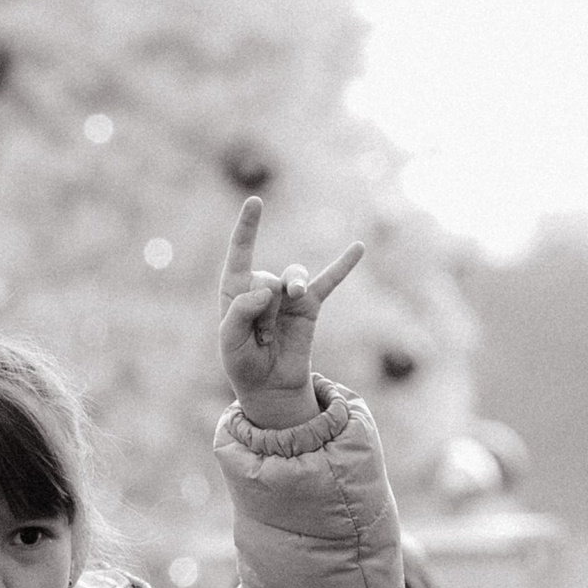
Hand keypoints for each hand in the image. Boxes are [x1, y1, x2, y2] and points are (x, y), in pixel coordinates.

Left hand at [217, 197, 360, 427]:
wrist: (269, 386)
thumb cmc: (243, 362)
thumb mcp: (229, 342)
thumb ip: (240, 312)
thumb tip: (268, 291)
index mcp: (236, 287)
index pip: (241, 250)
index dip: (248, 227)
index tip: (256, 201)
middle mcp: (262, 285)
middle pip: (264, 279)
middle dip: (261, 312)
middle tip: (259, 340)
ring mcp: (288, 293)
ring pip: (292, 278)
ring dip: (287, 297)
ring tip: (277, 330)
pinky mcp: (310, 305)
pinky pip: (329, 281)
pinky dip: (343, 265)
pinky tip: (358, 247)